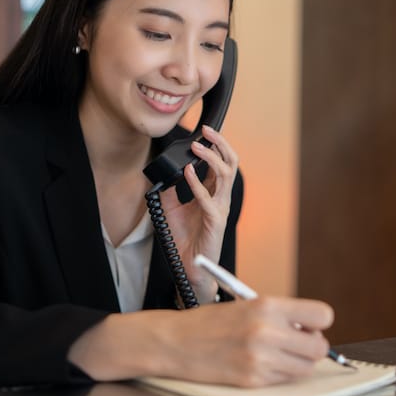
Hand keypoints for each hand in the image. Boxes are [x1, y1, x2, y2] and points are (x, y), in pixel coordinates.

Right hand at [69, 295, 334, 386]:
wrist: (174, 343)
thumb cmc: (210, 323)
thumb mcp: (246, 306)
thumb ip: (279, 316)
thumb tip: (311, 330)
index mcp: (267, 306)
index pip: (322, 315)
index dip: (317, 323)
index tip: (307, 326)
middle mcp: (267, 332)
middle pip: (318, 347)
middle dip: (311, 348)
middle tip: (294, 345)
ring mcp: (260, 359)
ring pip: (305, 368)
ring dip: (297, 364)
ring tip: (276, 357)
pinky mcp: (252, 381)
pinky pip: (284, 381)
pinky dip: (279, 376)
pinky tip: (260, 367)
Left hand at [158, 125, 238, 299]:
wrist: (186, 265)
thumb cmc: (185, 238)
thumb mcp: (172, 207)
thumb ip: (171, 189)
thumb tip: (165, 172)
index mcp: (214, 193)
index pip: (221, 163)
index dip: (216, 145)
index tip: (204, 131)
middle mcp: (221, 198)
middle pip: (230, 163)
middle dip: (221, 144)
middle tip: (207, 130)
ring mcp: (220, 208)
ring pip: (225, 175)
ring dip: (211, 158)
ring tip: (198, 146)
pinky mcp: (214, 221)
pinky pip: (208, 198)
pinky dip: (197, 182)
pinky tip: (188, 171)